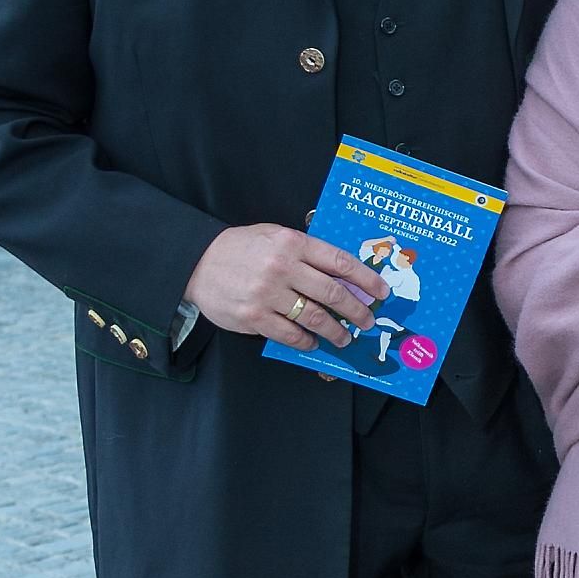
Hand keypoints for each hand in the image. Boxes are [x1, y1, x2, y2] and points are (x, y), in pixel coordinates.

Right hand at [188, 222, 386, 346]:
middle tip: (367, 321)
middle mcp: (283, 268)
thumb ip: (306, 251)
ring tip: (344, 338)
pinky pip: (290, 334)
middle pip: (333, 293)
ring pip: (315, 317)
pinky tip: (312, 342)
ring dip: (335, 332)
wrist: (197, 262)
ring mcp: (268, 294)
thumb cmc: (241, 248)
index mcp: (292, 243)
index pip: (339, 262)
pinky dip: (306, 341)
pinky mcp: (254, 317)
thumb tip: (343, 273)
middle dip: (357, 311)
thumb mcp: (274, 235)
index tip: (381, 292)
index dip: (366, 279)